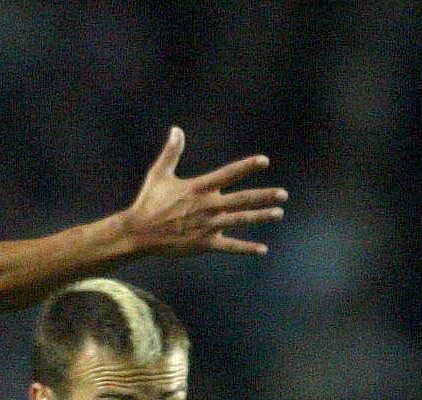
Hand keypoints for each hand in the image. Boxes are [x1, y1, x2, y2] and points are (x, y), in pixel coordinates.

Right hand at [121, 126, 286, 256]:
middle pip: (242, 199)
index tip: (264, 161)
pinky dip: (246, 248)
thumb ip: (172, 152)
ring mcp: (207, 226)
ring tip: (278, 213)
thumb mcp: (159, 174)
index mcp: (199, 187)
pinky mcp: (203, 243)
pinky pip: (229, 246)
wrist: (139, 233)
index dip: (247, 166)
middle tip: (283, 195)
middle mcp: (207, 206)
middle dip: (264, 196)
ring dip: (260, 217)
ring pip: (240, 220)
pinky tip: (262, 249)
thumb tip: (176, 129)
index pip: (229, 174)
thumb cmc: (148, 202)